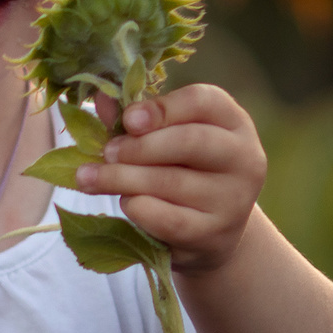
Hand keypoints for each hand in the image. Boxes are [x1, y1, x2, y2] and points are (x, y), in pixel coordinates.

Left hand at [77, 84, 265, 275]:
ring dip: (122, 178)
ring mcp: (234, 199)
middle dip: (140, 146)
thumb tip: (102, 99)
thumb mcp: (167, 138)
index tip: (129, 120)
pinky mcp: (215, 234)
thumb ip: (136, 119)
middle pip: (190, 141)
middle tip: (106, 152)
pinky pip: (168, 219)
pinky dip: (138, 208)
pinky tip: (125, 202)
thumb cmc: (183, 170)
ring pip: (171, 182)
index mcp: (233, 122)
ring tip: (89, 177)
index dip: (161, 108)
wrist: (211, 231)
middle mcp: (244, 157)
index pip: (203, 101)